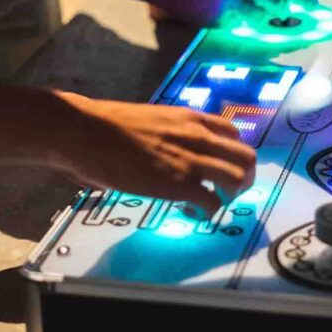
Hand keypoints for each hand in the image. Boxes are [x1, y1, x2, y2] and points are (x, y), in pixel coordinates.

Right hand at [52, 94, 256, 215]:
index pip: (233, 132)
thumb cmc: (104, 124)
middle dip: (243, 177)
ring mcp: (191, 160)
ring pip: (238, 179)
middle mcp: (198, 136)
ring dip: (231, 196)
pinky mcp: (180, 184)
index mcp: (189, 118)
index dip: (231, 152)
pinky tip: (193, 213)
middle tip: (226, 191)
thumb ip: (165, 132)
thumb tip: (157, 149)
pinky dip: (208, 212)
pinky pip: (213, 202)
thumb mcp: (149, 118)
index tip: (219, 165)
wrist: (85, 131)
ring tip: (214, 203)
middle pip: (246, 157)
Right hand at [153, 0, 318, 26]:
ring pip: (262, 17)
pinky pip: (243, 27)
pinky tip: (230, 17)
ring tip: (249, 14)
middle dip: (285, 13)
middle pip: (279, 1)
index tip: (314, 5)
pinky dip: (243, 26)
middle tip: (288, 19)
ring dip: (262, 20)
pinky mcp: (219, 14)